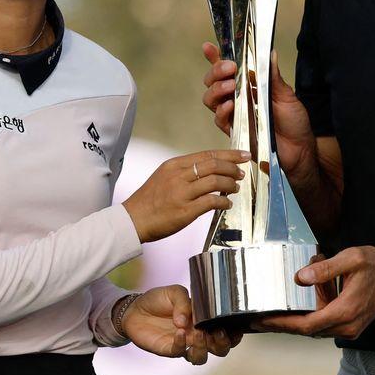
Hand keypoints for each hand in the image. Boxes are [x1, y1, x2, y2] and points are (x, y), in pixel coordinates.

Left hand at [121, 285, 243, 364]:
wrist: (135, 308)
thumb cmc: (158, 299)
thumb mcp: (174, 292)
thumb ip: (184, 302)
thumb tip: (187, 320)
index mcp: (205, 321)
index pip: (226, 332)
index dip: (234, 334)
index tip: (235, 328)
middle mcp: (198, 335)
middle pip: (219, 350)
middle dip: (222, 344)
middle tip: (217, 332)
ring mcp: (184, 344)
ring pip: (201, 357)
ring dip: (203, 348)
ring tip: (197, 334)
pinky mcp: (169, 349)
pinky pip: (179, 352)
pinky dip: (180, 344)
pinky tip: (178, 332)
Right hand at [122, 149, 248, 242]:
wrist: (132, 220)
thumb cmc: (149, 201)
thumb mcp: (164, 177)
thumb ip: (185, 172)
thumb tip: (210, 172)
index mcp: (173, 165)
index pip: (207, 154)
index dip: (228, 154)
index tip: (242, 155)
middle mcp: (178, 176)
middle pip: (214, 165)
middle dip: (233, 168)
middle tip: (242, 173)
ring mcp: (181, 193)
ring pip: (215, 181)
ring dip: (230, 184)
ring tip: (235, 188)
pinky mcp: (185, 211)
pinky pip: (211, 202)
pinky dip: (223, 202)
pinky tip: (227, 204)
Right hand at [201, 44, 319, 185]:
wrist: (300, 150)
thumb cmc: (294, 123)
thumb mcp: (286, 96)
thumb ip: (274, 77)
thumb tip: (270, 52)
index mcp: (249, 86)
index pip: (227, 70)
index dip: (215, 58)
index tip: (209, 47)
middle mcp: (238, 99)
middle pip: (213, 82)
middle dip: (216, 72)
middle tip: (230, 68)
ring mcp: (235, 115)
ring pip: (211, 100)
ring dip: (217, 89)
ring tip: (230, 86)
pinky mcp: (235, 131)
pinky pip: (219, 120)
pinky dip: (222, 111)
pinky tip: (229, 106)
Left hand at [253, 246, 374, 339]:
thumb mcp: (350, 259)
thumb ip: (324, 269)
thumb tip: (299, 278)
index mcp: (345, 311)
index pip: (306, 325)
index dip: (283, 324)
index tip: (263, 320)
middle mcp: (347, 326)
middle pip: (307, 331)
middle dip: (282, 326)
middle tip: (258, 321)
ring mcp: (350, 328)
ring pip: (315, 330)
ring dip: (294, 323)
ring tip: (272, 316)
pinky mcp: (351, 325)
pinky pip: (324, 325)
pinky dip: (308, 318)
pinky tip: (297, 308)